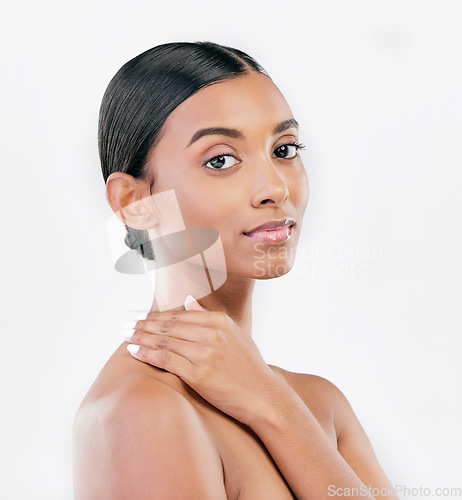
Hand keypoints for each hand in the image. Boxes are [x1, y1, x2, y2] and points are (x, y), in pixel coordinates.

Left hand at [123, 295, 279, 426]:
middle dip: (144, 324)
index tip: (142, 317)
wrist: (264, 396)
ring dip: (141, 337)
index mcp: (219, 321)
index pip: (180, 315)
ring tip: (126, 336)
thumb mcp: (235, 334)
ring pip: (164, 341)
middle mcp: (211, 333)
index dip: (157, 316)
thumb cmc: (250, 367)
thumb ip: (209, 317)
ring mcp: (204, 353)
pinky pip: (165, 360)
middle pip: (168, 326)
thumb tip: (188, 300)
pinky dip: (147, 354)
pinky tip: (135, 351)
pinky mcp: (198, 374)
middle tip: (127, 324)